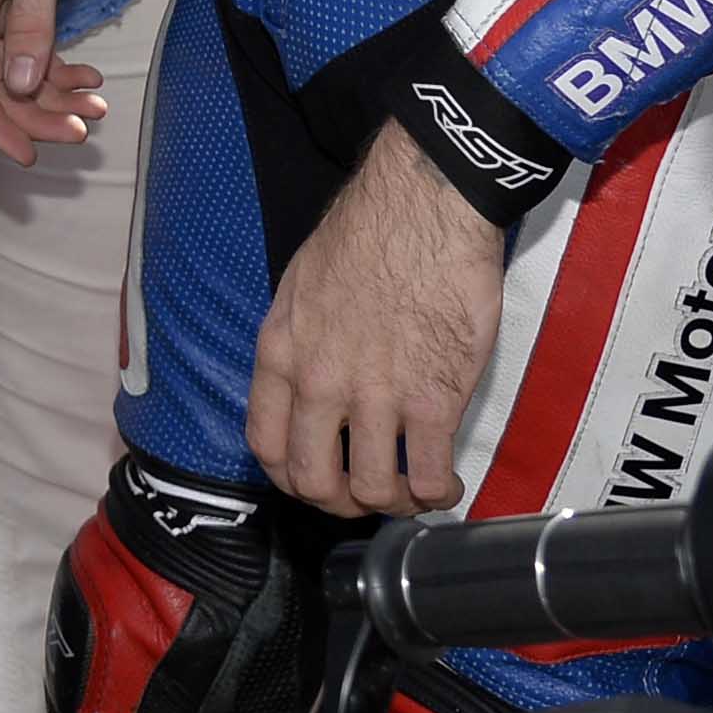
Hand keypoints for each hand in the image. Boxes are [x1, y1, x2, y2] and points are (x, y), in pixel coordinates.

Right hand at [0, 0, 111, 164]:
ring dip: (54, 90)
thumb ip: (29, 27)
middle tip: (84, 129)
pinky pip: (31, 43)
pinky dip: (58, 63)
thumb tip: (16, 87)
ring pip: (16, 65)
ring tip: (98, 104)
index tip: (30, 157)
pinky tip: (89, 74)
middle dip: (37, 111)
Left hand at [246, 124, 509, 516]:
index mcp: (281, 353)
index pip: (265, 446)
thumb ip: (300, 343)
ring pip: (371, 491)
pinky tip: (447, 483)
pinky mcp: (432, 401)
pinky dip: (438, 495)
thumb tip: (309, 383)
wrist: (424, 207)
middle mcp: (318, 384)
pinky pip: (428, 478)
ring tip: (413, 491)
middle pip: (313, 483)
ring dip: (394, 504)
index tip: (318, 478)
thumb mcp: (302, 286)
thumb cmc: (368, 233)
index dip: (291, 477)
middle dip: (340, 503)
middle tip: (368, 494)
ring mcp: (375, 397)